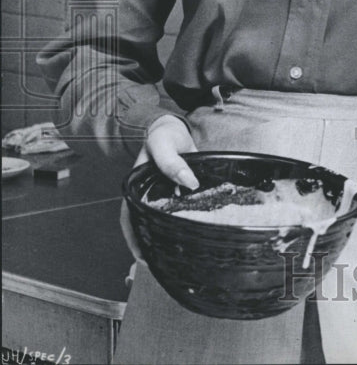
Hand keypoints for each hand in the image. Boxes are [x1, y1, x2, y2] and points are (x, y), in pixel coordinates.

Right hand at [120, 116, 198, 261]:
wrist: (173, 126)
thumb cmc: (164, 134)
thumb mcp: (164, 143)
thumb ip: (172, 162)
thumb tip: (189, 183)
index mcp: (137, 188)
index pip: (130, 218)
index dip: (133, 238)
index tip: (142, 257)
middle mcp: (148, 195)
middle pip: (144, 224)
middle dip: (150, 245)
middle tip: (162, 264)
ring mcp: (162, 195)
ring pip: (160, 220)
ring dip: (165, 236)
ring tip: (177, 255)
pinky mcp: (177, 193)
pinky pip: (177, 211)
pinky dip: (181, 222)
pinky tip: (192, 232)